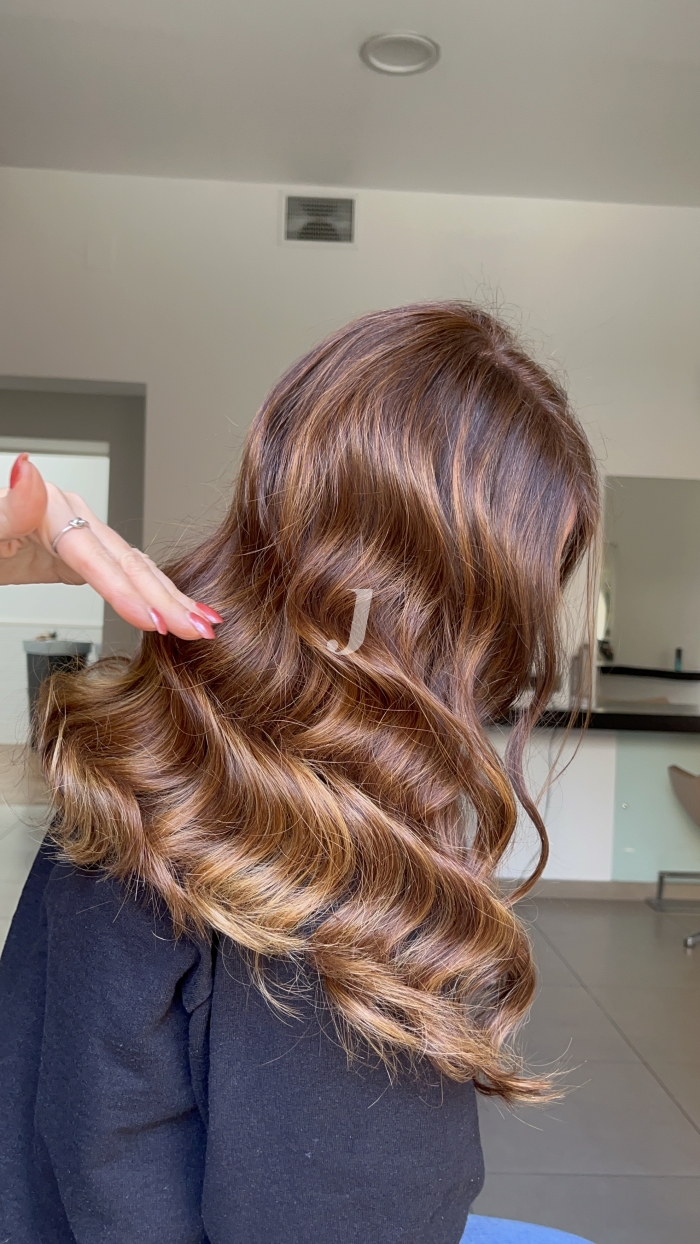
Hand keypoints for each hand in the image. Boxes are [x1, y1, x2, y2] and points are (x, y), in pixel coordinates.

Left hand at [0, 453, 221, 639]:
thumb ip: (8, 506)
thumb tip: (28, 470)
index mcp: (51, 511)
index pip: (95, 559)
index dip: (125, 592)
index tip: (155, 622)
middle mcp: (75, 518)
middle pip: (128, 562)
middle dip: (169, 599)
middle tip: (202, 630)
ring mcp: (82, 534)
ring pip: (136, 568)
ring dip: (172, 598)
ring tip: (204, 624)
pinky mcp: (81, 553)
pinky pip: (126, 572)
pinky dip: (153, 593)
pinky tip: (174, 610)